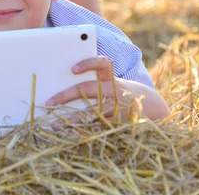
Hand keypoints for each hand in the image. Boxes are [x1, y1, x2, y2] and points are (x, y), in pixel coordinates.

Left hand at [45, 56, 169, 126]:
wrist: (150, 106)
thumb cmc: (118, 90)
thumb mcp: (110, 81)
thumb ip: (93, 78)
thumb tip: (61, 78)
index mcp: (110, 77)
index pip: (101, 63)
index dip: (87, 64)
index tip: (72, 70)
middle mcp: (114, 90)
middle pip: (88, 89)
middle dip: (66, 95)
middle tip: (48, 102)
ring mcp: (118, 107)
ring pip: (90, 112)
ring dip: (70, 120)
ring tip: (54, 125)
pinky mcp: (119, 122)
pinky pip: (97, 127)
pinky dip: (82, 131)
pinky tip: (69, 133)